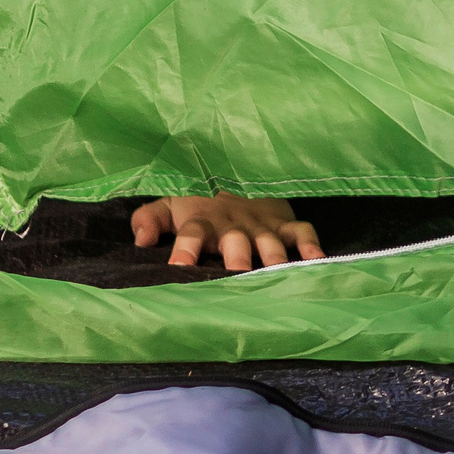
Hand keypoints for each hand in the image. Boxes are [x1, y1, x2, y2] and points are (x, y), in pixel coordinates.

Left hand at [131, 194, 323, 268]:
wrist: (238, 179)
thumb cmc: (199, 203)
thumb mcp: (170, 206)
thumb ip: (149, 219)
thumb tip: (139, 240)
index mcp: (202, 222)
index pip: (191, 234)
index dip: (185, 249)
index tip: (179, 267)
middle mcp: (233, 225)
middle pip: (235, 241)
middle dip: (236, 257)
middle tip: (237, 275)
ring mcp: (261, 225)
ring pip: (269, 242)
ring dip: (273, 257)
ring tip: (277, 273)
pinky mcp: (286, 224)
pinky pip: (302, 233)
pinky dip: (309, 245)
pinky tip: (314, 260)